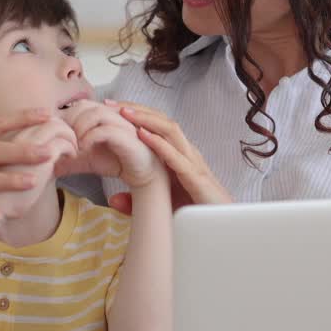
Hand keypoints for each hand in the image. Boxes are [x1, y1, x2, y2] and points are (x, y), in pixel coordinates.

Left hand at [59, 100, 164, 188]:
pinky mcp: (128, 136)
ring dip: (79, 129)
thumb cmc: (115, 162)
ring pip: (95, 113)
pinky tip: (83, 150)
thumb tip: (46, 164)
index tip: (56, 138)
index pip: (77, 106)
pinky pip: (106, 129)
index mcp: (102, 115)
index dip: (64, 120)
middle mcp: (112, 114)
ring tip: (73, 146)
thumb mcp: (85, 160)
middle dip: (69, 123)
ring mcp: (122, 123)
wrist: (141, 174)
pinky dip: (90, 138)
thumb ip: (67, 159)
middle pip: (84, 105)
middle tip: (63, 142)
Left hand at [107, 101, 232, 208]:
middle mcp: (186, 153)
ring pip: (171, 131)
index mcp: (178, 154)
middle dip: (137, 109)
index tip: (110, 108)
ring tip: (125, 113)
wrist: (220, 227)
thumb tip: (113, 200)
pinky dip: (159, 144)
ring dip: (146, 119)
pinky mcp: (196, 178)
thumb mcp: (159, 205)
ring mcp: (192, 163)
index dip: (135, 114)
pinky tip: (143, 136)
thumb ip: (137, 203)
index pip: (157, 126)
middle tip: (111, 104)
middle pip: (163, 121)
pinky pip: (177, 156)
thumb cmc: (193, 212)